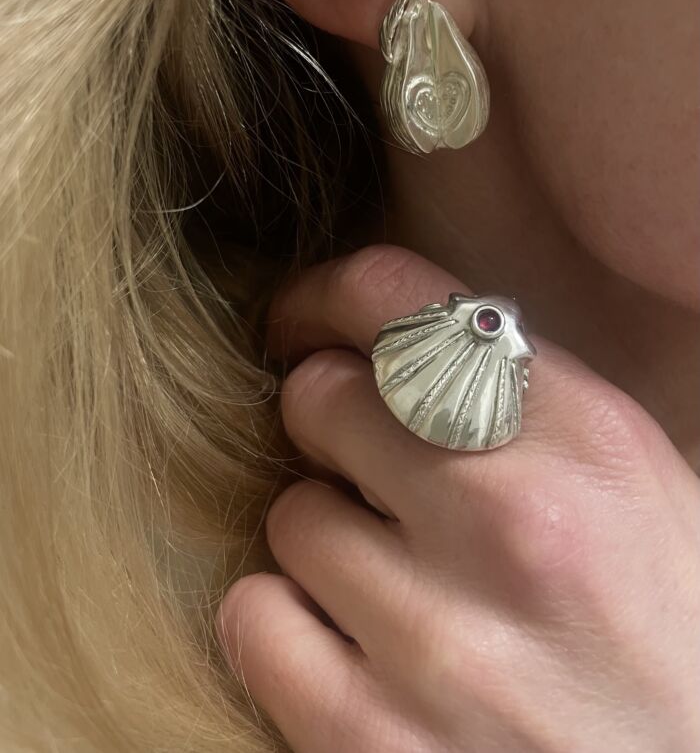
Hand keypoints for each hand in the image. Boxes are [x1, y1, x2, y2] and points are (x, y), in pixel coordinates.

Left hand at [219, 247, 699, 752]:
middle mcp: (513, 522)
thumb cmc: (668, 631)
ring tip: (392, 577)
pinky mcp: (374, 742)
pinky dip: (284, 621)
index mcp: (584, 438)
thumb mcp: (629, 483)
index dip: (322, 299)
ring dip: (325, 536)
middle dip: (328, 423)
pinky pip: (255, 620)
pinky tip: (349, 642)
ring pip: (291, 517)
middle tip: (362, 465)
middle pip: (321, 398)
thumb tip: (390, 347)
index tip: (302, 326)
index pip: (395, 298)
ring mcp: (441, 641)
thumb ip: (517, 400)